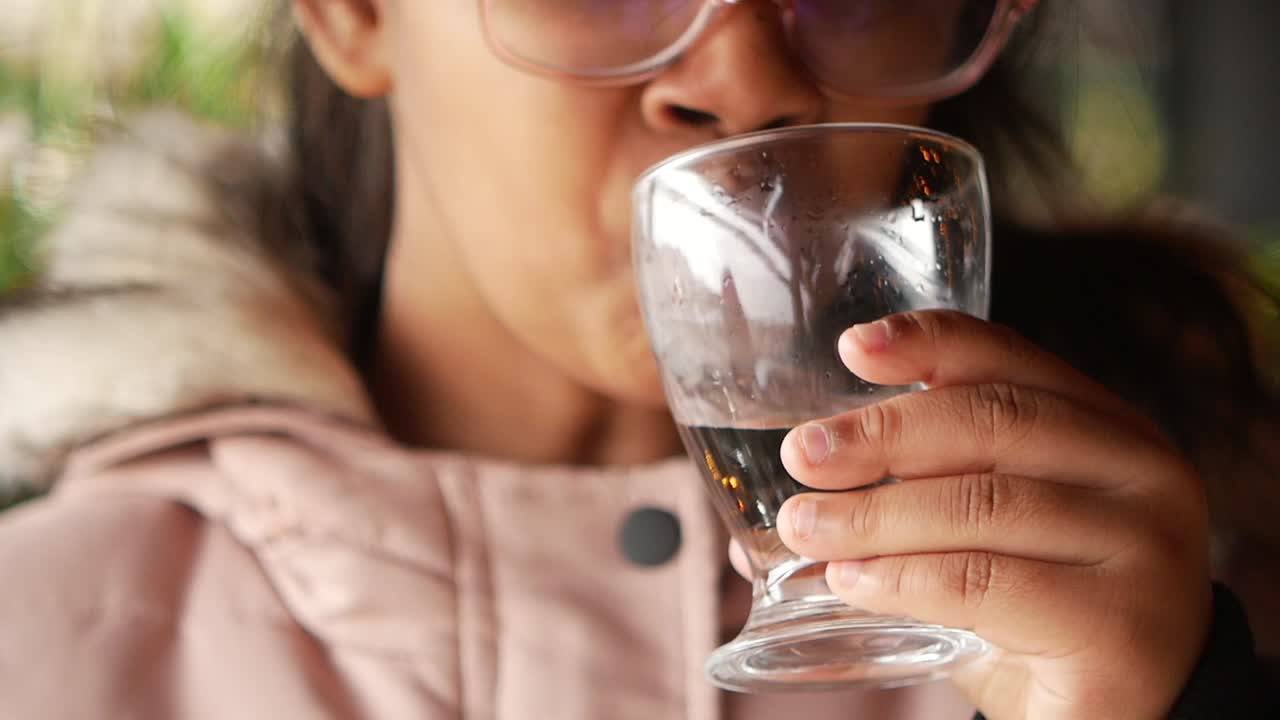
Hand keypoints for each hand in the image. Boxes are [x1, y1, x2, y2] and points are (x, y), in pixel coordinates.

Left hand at [769, 310, 1212, 718]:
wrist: (1115, 716)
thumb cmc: (1036, 619)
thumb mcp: (979, 539)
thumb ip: (912, 499)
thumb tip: (780, 501)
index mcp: (1107, 430)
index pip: (1012, 362)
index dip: (930, 342)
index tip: (854, 347)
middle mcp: (1141, 473)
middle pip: (994, 421)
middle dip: (883, 434)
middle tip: (802, 455)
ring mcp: (1143, 547)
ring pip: (984, 503)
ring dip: (876, 514)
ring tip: (804, 527)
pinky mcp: (1120, 624)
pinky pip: (987, 582)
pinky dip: (905, 578)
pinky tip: (852, 580)